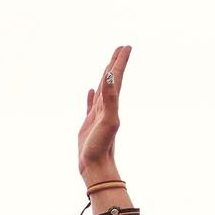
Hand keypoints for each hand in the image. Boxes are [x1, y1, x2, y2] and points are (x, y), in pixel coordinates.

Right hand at [78, 45, 130, 182]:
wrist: (96, 167)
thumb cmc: (102, 147)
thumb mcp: (108, 121)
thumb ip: (110, 99)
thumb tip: (112, 77)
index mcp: (112, 105)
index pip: (117, 78)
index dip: (121, 62)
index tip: (126, 47)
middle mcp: (106, 108)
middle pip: (112, 80)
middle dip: (115, 64)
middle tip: (121, 48)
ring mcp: (97, 116)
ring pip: (102, 90)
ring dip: (105, 77)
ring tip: (108, 66)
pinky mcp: (88, 124)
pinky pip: (90, 105)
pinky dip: (91, 96)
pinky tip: (92, 90)